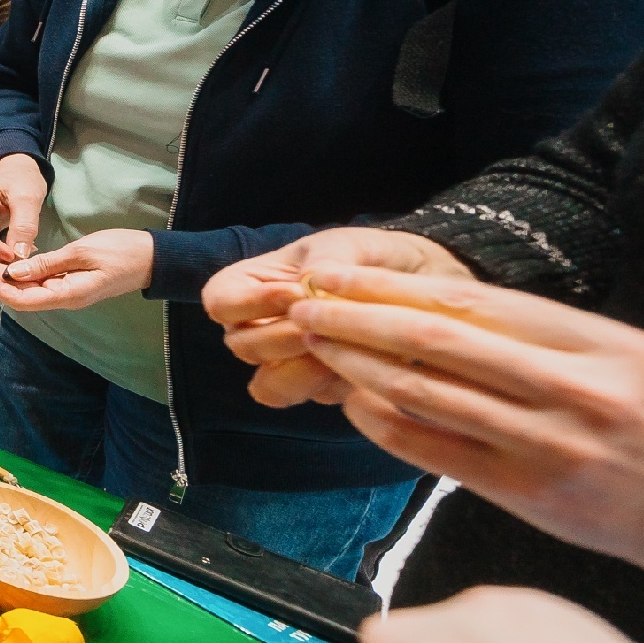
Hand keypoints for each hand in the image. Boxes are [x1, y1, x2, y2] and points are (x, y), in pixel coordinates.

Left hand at [0, 226, 150, 311]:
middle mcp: (62, 298)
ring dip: (0, 275)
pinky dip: (17, 272)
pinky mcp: (67, 283)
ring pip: (24, 288)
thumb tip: (13, 272)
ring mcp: (65, 291)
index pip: (20, 298)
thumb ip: (48, 263)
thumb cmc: (122, 252)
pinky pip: (36, 282)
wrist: (151, 258)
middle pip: (17, 294)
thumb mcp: (83, 252)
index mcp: (66, 295)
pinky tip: (2, 261)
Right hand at [202, 228, 475, 408]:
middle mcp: (259, 327)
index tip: (295, 292)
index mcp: (252, 285)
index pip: (219, 301)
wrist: (424, 285)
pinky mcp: (320, 387)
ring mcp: (287, 363)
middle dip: (284, 336)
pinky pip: (311, 397)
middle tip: (327, 323)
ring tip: (343, 345)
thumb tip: (307, 283)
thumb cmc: (375, 257)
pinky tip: (362, 361)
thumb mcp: (352, 244)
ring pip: (269, 384)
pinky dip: (334, 383)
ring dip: (304, 367)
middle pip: (242, 346)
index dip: (248, 303)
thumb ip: (327, 258)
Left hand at [278, 264, 643, 580]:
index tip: (341, 275)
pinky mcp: (527, 494)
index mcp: (599, 346)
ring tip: (316, 344)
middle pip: (436, 339)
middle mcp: (572, 390)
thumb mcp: (628, 363)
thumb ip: (550, 339)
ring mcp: (547, 445)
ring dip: (357, 364)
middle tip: (306, 303)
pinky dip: (384, 424)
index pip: (475, 301)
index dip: (394, 286)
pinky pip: (434, 451)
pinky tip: (353, 403)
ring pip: (425, 392)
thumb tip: (444, 309)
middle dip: (358, 317)